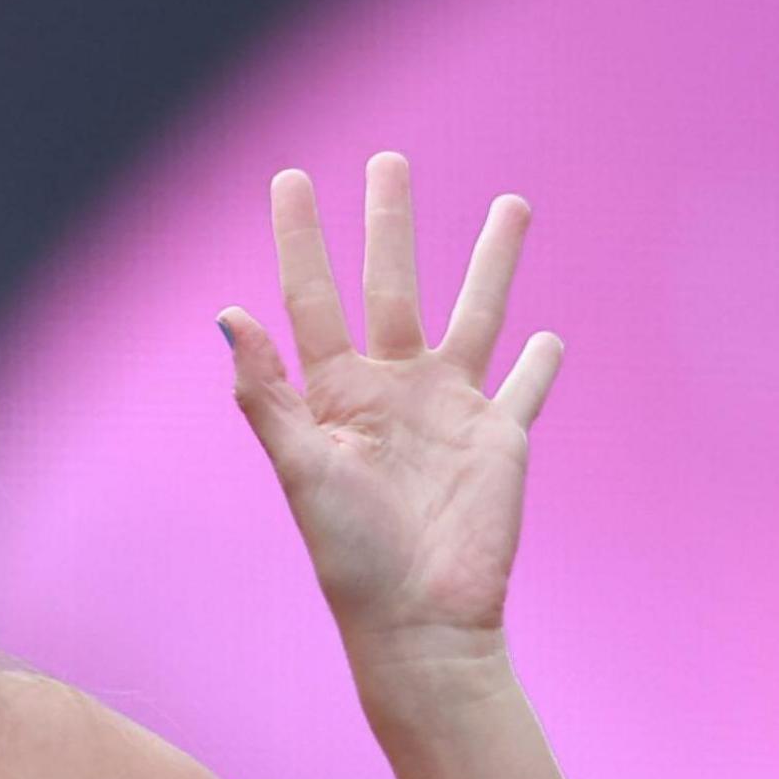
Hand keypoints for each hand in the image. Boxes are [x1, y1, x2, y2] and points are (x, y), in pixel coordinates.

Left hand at [218, 152, 562, 666]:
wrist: (419, 619)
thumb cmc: (348, 554)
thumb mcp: (299, 469)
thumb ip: (265, 393)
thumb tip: (227, 314)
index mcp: (335, 392)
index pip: (313, 296)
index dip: (301, 238)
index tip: (290, 177)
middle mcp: (392, 389)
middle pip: (392, 285)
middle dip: (391, 224)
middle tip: (390, 159)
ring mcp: (450, 410)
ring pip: (476, 314)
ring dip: (492, 262)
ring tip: (511, 203)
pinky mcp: (501, 438)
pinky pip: (525, 389)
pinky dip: (541, 365)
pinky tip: (551, 337)